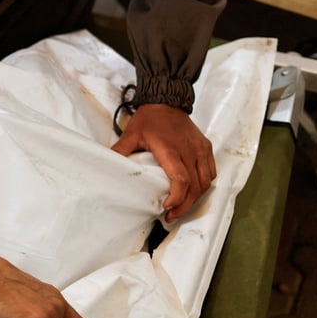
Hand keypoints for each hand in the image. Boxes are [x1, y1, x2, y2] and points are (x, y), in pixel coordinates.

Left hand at [111, 103, 216, 221]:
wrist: (166, 100)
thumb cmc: (149, 119)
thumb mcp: (130, 134)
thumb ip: (120, 151)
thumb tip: (106, 167)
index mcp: (171, 149)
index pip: (181, 179)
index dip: (177, 198)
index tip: (167, 208)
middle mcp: (189, 151)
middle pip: (195, 186)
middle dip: (184, 205)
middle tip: (171, 216)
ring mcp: (200, 149)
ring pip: (205, 181)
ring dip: (195, 197)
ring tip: (180, 207)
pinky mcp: (205, 147)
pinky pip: (210, 171)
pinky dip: (203, 185)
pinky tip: (192, 192)